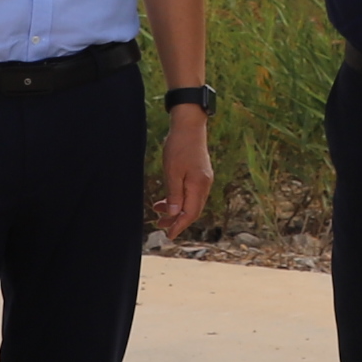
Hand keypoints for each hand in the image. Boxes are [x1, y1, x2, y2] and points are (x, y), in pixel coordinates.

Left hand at [155, 109, 212, 239]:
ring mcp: (203, 180)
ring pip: (190, 202)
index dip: (179, 225)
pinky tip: (166, 198)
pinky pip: (190, 193)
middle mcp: (204, 185)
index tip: (169, 235)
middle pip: (192, 210)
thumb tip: (175, 214)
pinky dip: (178, 199)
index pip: (190, 213)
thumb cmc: (179, 146)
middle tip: (159, 226)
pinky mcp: (199, 175)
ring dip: (175, 209)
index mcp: (198, 186)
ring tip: (157, 211)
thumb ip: (174, 194)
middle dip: (176, 220)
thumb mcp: (172, 171)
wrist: (189, 126)